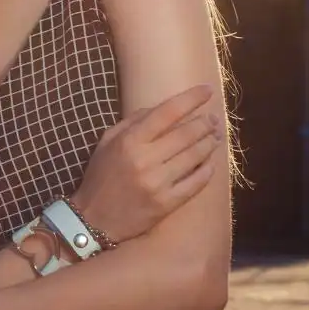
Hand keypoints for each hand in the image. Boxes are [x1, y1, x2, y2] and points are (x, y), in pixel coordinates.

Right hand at [72, 83, 222, 243]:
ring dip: (209, 143)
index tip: (207, 90)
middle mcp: (145, 160)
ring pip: (195, 156)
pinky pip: (196, 183)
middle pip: (187, 134)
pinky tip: (210, 163)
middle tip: (214, 120)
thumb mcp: (107, 142)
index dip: (191, 99)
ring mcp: (158, 183)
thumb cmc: (101, 176)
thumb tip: (161, 108)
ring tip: (215, 137)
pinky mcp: (166, 204)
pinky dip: (207, 170)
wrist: (93, 219)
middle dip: (206, 123)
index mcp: (130, 141)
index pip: (167, 112)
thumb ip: (132, 122)